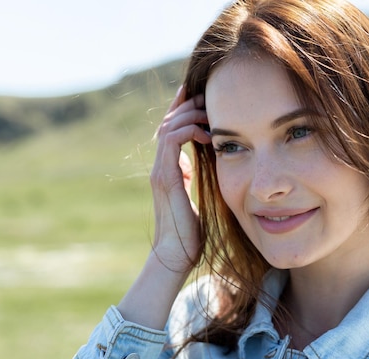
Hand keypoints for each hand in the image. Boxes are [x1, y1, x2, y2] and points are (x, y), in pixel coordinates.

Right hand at [149, 86, 209, 271]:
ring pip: (168, 128)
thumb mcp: (193, 196)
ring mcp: (160, 171)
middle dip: (186, 105)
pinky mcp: (166, 177)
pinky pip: (172, 142)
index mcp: (168, 169)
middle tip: (205, 94)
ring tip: (208, 110)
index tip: (199, 95)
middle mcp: (160, 166)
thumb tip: (195, 164)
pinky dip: (188, 131)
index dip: (183, 110)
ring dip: (188, 114)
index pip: (172, 131)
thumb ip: (191, 177)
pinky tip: (207, 134)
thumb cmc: (189, 231)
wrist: (176, 254)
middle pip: (167, 123)